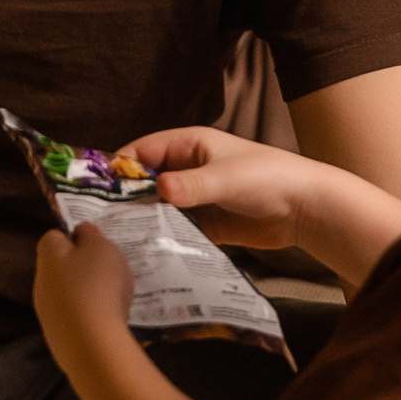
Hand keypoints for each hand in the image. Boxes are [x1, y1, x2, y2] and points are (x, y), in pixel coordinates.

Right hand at [32, 225, 134, 349]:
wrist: (90, 341)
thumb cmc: (67, 292)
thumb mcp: (49, 257)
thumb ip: (52, 240)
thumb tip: (61, 240)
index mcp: (103, 244)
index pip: (83, 229)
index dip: (65, 240)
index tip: (53, 260)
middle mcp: (119, 262)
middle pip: (91, 255)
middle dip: (74, 264)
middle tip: (56, 282)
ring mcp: (124, 289)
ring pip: (96, 278)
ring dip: (82, 285)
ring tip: (66, 304)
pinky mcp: (122, 312)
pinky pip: (101, 299)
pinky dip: (89, 304)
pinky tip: (78, 317)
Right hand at [122, 126, 400, 290]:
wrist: (306, 210)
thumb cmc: (268, 179)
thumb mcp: (226, 178)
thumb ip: (192, 185)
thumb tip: (158, 187)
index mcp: (188, 145)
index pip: (142, 151)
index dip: (118, 166)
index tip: (94, 187)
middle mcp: (186, 170)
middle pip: (144, 181)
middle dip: (124, 197)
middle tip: (98, 220)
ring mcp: (194, 198)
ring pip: (156, 208)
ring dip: (140, 221)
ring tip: (114, 241)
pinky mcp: (204, 224)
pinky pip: (174, 230)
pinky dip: (160, 239)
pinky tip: (143, 254)